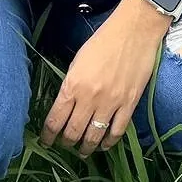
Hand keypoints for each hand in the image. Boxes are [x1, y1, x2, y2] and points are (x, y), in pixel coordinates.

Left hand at [42, 0, 163, 153]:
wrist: (135, 30)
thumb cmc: (104, 40)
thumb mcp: (78, 61)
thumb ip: (71, 85)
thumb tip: (66, 105)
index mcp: (73, 85)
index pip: (55, 119)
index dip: (48, 135)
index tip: (46, 141)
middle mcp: (90, 98)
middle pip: (73, 132)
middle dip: (65, 142)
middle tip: (64, 145)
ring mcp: (111, 103)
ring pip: (94, 137)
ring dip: (86, 148)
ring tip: (83, 151)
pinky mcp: (129, 104)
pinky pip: (117, 131)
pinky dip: (109, 142)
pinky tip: (104, 145)